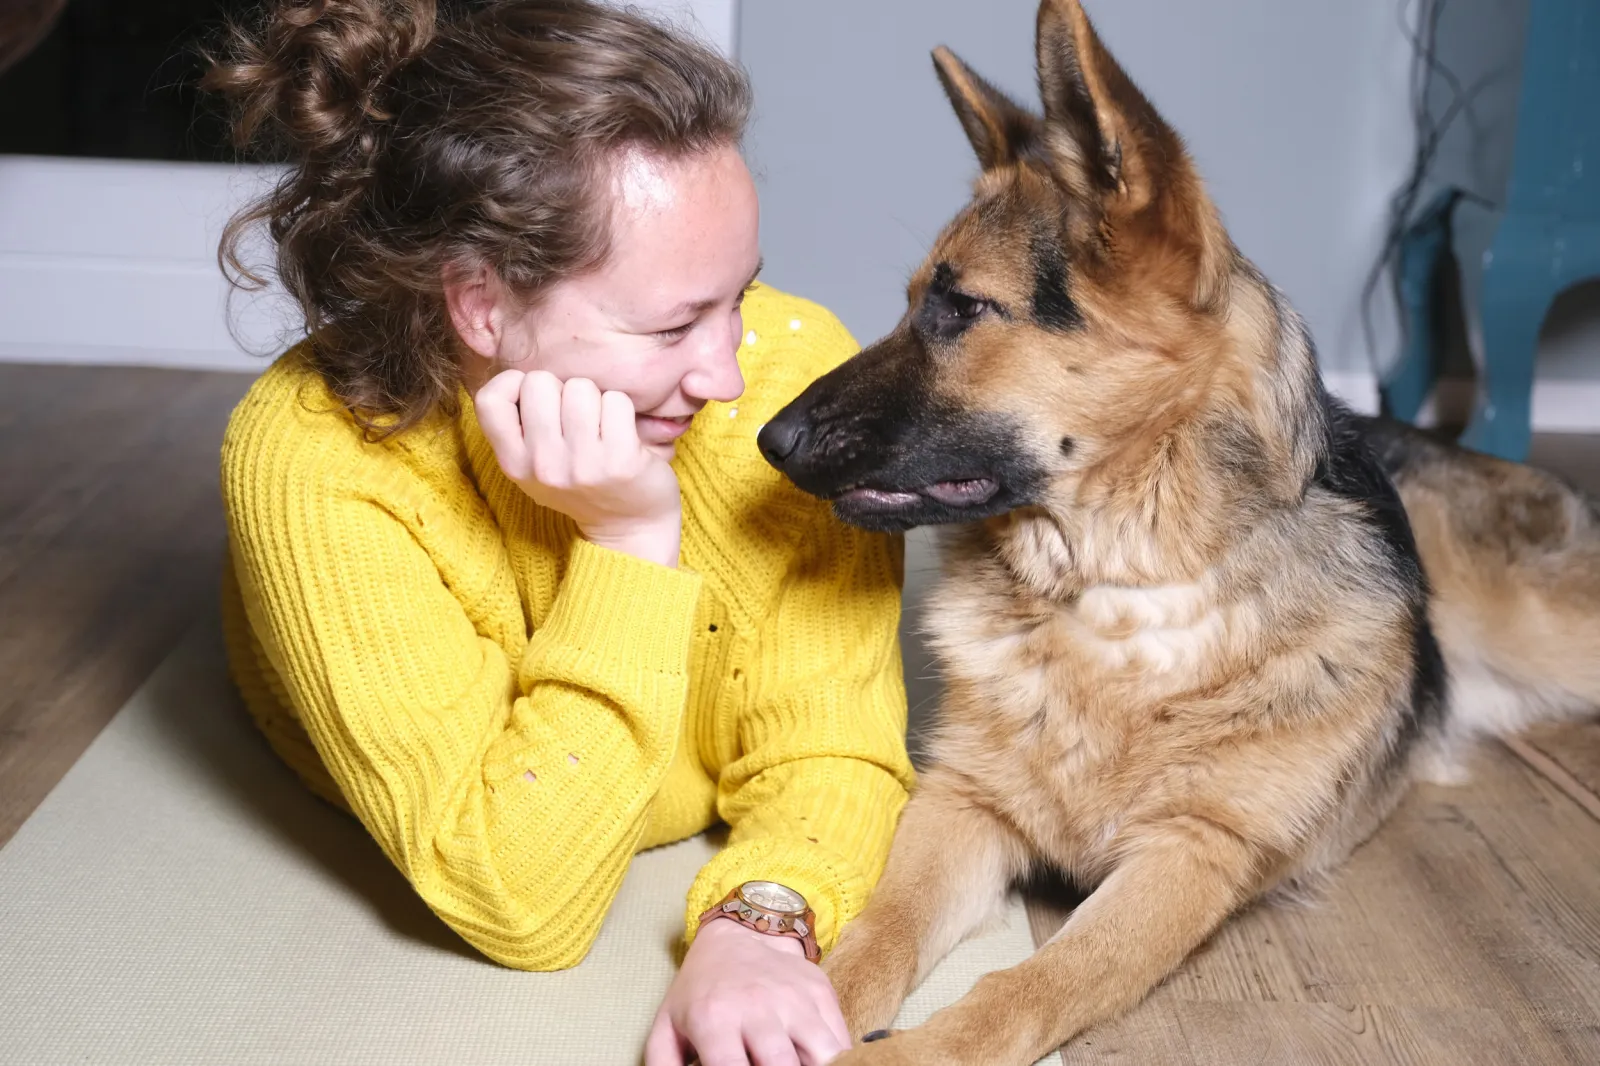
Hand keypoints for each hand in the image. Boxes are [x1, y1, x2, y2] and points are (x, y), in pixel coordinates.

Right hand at [475, 369, 681, 567]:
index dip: (514, 384)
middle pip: (539, 382)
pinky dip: (622, 410)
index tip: (537, 399)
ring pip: (580, 386)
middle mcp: (542, 465)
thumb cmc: (580, 483)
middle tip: (575, 416)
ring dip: (595, 398)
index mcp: (513, 464)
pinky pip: (616, 401)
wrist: (629, 526)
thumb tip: (516, 374)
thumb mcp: (533, 466)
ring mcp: (581, 464)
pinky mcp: (620, 460)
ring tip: (600, 426)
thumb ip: (516, 427)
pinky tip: (623, 434)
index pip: (490, 399)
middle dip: (560, 389)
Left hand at [646, 918, 851, 1065]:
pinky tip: (813, 1063)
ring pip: (822, 1053)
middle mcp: (757, 1006)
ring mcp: (794, 998)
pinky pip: (839, 1039)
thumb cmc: (699, 992)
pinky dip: (834, 1060)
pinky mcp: (820, 991)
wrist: (738, 934)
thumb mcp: (666, 1027)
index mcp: (714, 1019)